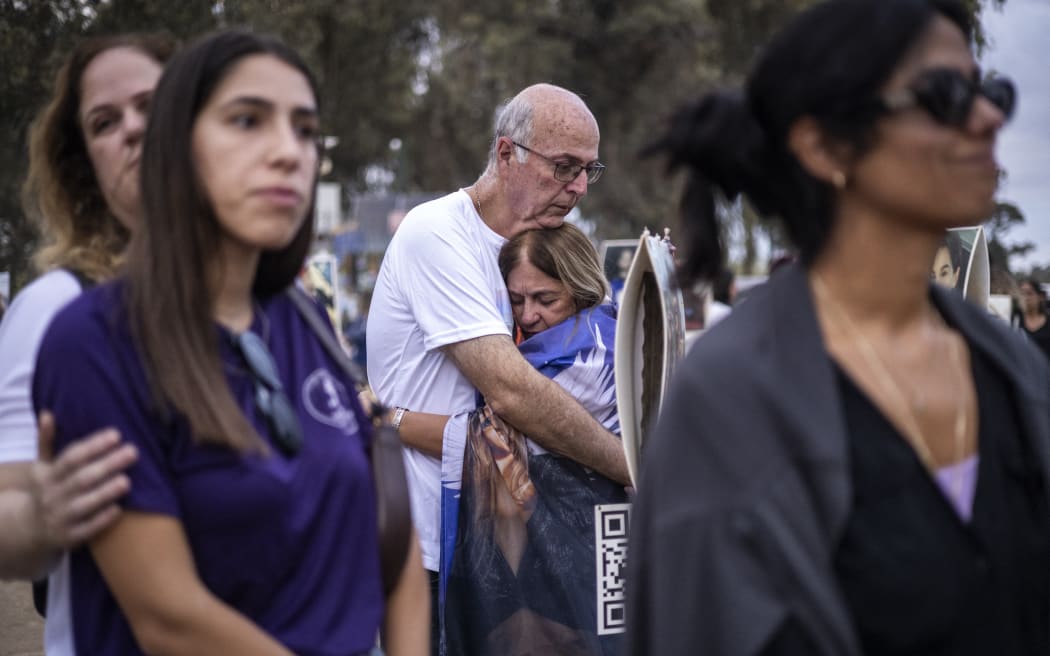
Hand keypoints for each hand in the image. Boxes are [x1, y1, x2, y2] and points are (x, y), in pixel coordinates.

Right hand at [30, 411, 137, 549]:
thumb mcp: (42, 466)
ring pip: (83, 504)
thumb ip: (46, 441)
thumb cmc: (47, 490)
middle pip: (81, 479)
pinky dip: (101, 520)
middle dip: (107, 464)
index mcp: (47, 476)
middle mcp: (52, 496)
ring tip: (128, 480)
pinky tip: (119, 510)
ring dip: (105, 492)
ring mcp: (59, 518)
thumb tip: (47, 413)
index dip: (93, 446)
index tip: (116, 434)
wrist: (29, 530)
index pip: (71, 458)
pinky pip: (85, 530)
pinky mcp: (68, 538)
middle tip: (133, 451)